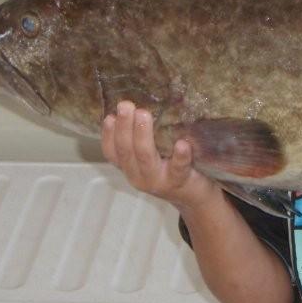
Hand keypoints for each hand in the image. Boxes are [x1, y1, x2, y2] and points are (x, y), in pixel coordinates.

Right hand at [101, 100, 220, 210]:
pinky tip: (182, 143)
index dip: (107, 135)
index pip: (112, 152)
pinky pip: (178, 168)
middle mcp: (139, 176)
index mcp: (130, 167)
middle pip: (126, 152)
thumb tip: (136, 106)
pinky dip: (180, 156)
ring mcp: (159, 180)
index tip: (109, 116)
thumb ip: (141, 139)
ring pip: (146, 158)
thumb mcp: (150, 157)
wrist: (194, 197)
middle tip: (126, 105)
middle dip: (124, 127)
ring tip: (143, 114)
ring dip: (143, 135)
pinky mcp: (180, 181)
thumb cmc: (170, 169)